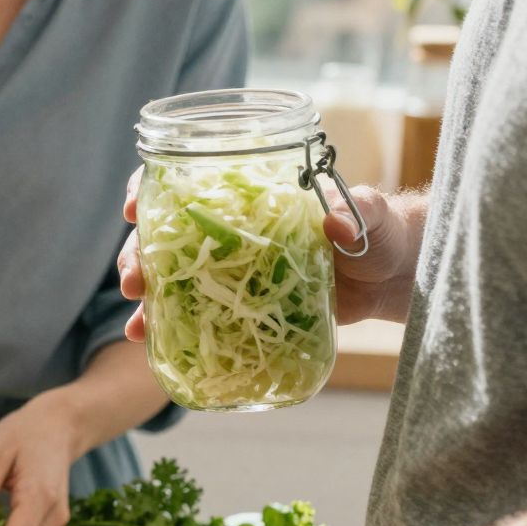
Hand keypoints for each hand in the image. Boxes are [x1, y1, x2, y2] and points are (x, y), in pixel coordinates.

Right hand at [118, 172, 422, 338]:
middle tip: (133, 281)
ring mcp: (233, 269)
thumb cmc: (380, 233)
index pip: (188, 182)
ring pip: (173, 276)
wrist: (393, 277)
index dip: (153, 190)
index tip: (135, 206)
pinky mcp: (242, 305)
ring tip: (135, 322)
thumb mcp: (370, 216)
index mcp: (251, 196)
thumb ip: (356, 211)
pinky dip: (171, 327)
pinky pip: (197, 313)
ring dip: (148, 297)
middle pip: (167, 235)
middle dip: (139, 255)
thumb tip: (336, 219)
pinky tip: (149, 343)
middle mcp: (232, 230)